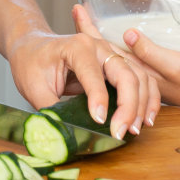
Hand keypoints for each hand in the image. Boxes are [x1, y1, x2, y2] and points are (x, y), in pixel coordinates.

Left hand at [8, 14, 159, 139]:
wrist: (32, 47)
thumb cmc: (31, 63)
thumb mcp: (33, 87)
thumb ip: (51, 110)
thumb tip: (66, 133)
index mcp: (77, 46)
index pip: (94, 74)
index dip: (99, 100)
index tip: (100, 122)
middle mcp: (99, 46)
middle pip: (126, 73)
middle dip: (128, 106)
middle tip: (121, 132)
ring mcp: (111, 53)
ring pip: (139, 76)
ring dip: (141, 104)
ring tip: (134, 129)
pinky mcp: (117, 64)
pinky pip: (141, 79)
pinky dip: (148, 98)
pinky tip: (145, 119)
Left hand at [84, 4, 179, 117]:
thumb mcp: (175, 65)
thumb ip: (151, 52)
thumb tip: (127, 34)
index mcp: (137, 67)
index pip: (105, 45)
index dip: (90, 27)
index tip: (76, 9)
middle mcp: (136, 71)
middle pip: (105, 50)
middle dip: (90, 32)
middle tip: (76, 10)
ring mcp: (144, 75)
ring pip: (115, 57)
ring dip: (101, 41)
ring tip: (88, 23)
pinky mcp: (153, 77)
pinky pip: (128, 66)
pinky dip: (119, 53)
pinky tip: (117, 46)